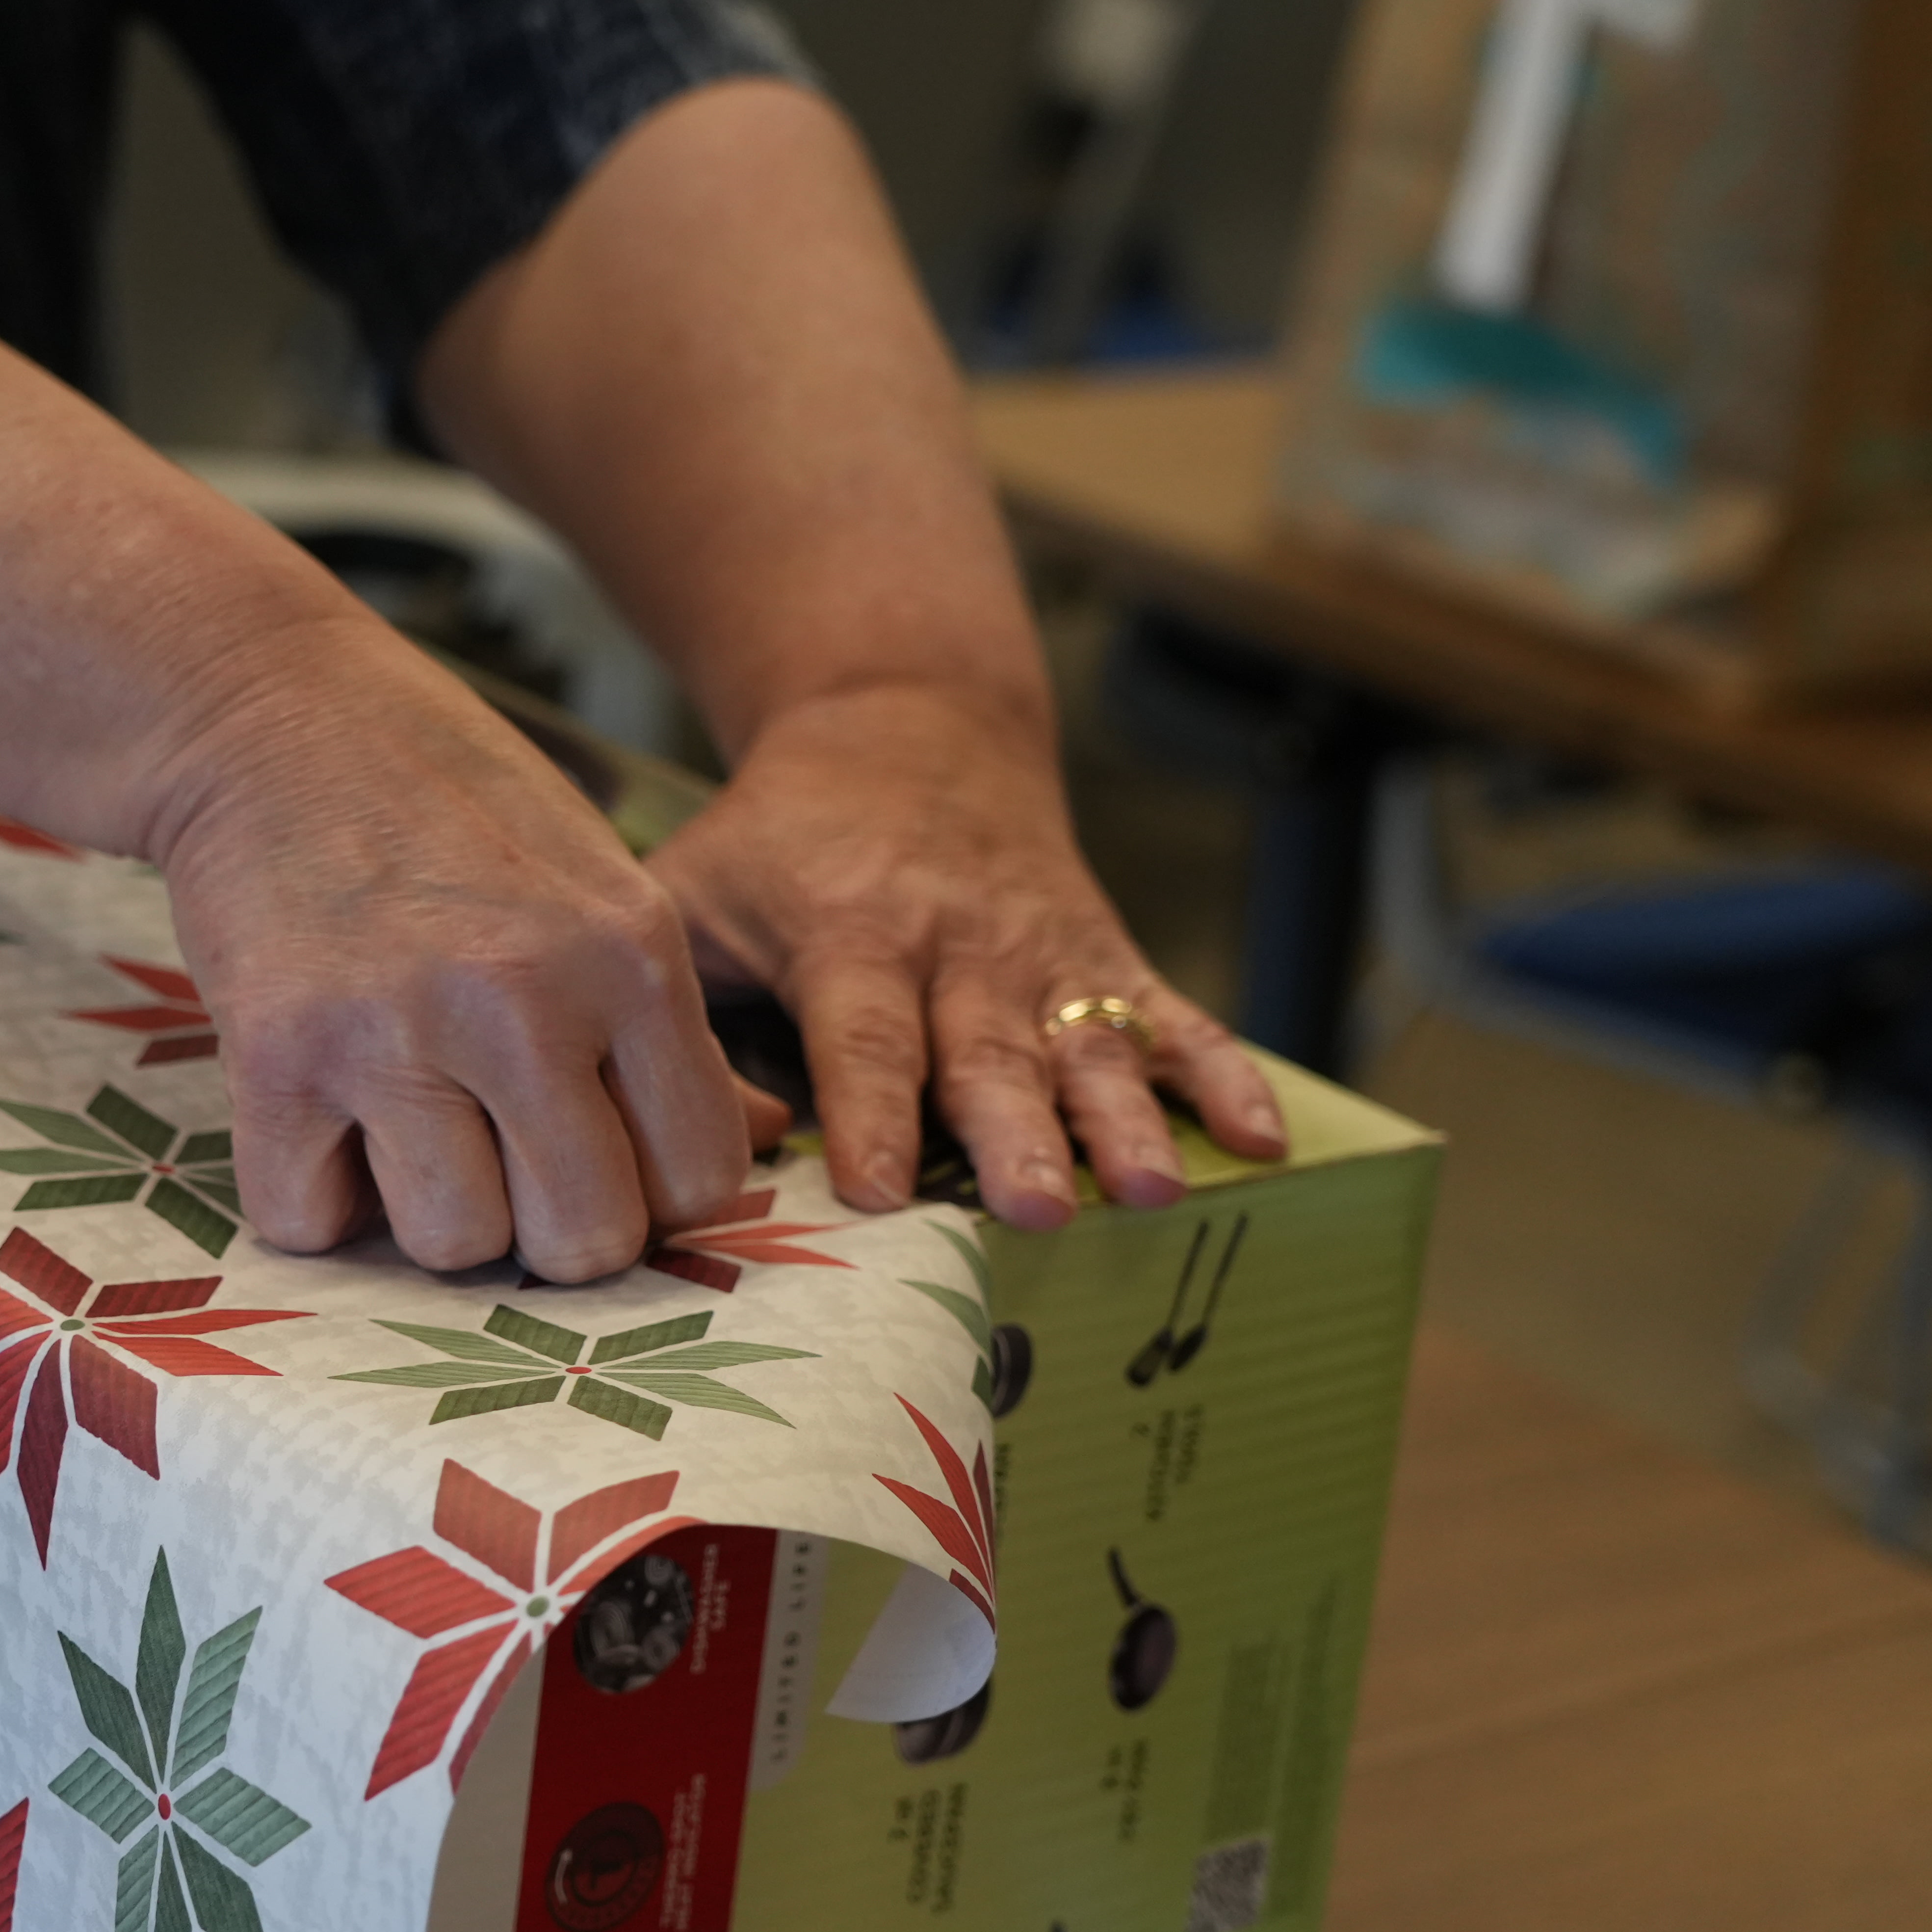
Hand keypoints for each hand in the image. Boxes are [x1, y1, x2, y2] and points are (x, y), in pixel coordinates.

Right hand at [148, 621, 767, 1280]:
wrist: (270, 711)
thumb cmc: (448, 804)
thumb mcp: (601, 886)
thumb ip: (672, 1026)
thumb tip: (770, 1127)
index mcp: (631, 956)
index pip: (701, 1179)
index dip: (652, 1198)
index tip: (599, 1159)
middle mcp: (525, 997)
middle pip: (583, 1240)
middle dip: (545, 1230)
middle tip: (502, 1163)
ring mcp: (397, 1028)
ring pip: (453, 1246)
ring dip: (430, 1215)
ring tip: (408, 1130)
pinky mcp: (278, 1053)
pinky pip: (312, 1222)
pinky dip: (315, 1198)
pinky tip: (324, 1122)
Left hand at [646, 683, 1285, 1230]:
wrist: (908, 722)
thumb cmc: (777, 837)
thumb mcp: (693, 886)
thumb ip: (670, 1000)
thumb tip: (678, 1132)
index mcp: (850, 932)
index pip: (862, 1035)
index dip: (870, 1112)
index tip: (878, 1188)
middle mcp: (959, 946)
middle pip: (990, 1053)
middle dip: (1018, 1135)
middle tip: (1039, 1209)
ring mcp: (1044, 954)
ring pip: (1089, 1046)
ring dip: (1126, 1119)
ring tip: (1152, 1189)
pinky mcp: (1107, 956)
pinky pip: (1173, 1017)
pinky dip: (1223, 1075)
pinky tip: (1260, 1140)